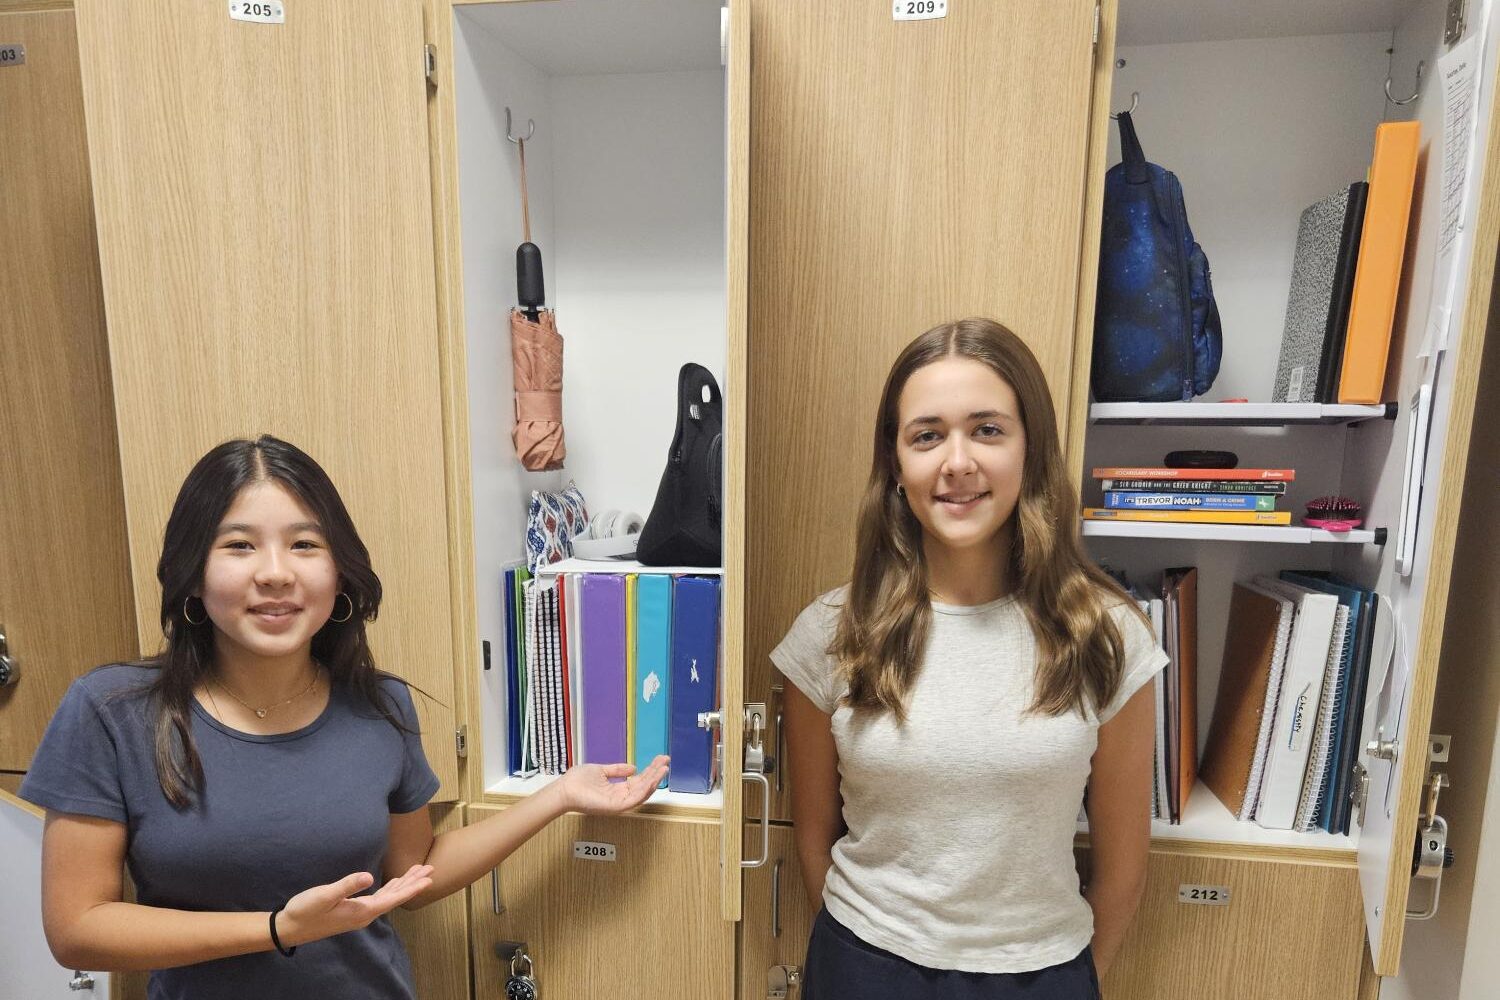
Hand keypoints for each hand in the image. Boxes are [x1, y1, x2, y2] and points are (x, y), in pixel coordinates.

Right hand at [276, 864, 433, 947]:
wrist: (290, 928)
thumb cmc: (306, 911)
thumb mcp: (325, 895)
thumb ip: (347, 885)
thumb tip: (369, 877)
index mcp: (362, 911)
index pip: (394, 898)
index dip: (412, 887)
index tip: (429, 879)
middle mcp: (365, 914)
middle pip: (395, 897)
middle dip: (413, 882)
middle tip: (431, 868)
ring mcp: (359, 913)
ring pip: (388, 896)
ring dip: (403, 884)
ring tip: (418, 872)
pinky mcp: (352, 910)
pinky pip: (379, 898)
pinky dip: (390, 888)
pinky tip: (394, 883)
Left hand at [555, 755, 669, 814]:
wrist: (564, 789)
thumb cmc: (578, 781)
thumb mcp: (601, 770)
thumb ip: (617, 770)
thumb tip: (634, 768)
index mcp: (617, 789)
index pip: (638, 780)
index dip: (650, 770)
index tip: (660, 759)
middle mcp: (620, 797)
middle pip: (643, 786)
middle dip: (656, 773)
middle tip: (667, 761)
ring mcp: (618, 803)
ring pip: (642, 793)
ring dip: (654, 781)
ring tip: (664, 768)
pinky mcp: (615, 807)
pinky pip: (634, 799)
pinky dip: (645, 790)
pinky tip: (652, 780)